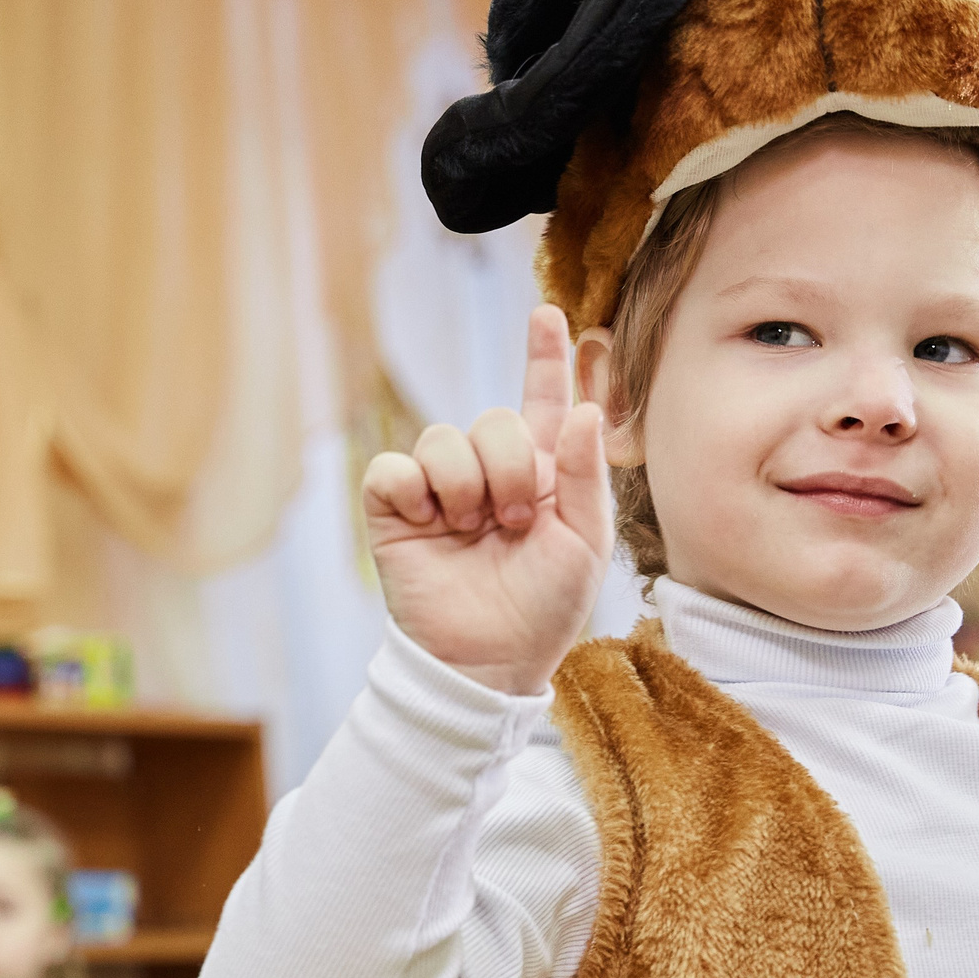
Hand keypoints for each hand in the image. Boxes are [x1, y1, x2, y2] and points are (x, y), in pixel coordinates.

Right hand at [362, 306, 612, 694]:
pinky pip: (393, 469)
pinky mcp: (395, 510)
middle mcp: (489, 472)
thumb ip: (584, 473)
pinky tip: (428, 524)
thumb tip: (585, 408)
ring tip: (473, 530)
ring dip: (464, 485)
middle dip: (508, 467)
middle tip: (514, 521)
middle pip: (492, 418)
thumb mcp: (585, 542)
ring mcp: (439, 489)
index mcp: (541, 473)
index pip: (543, 400)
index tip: (547, 315)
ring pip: (442, 438)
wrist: (489, 662)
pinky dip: (412, 492)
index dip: (545, 356)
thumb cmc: (544, 609)